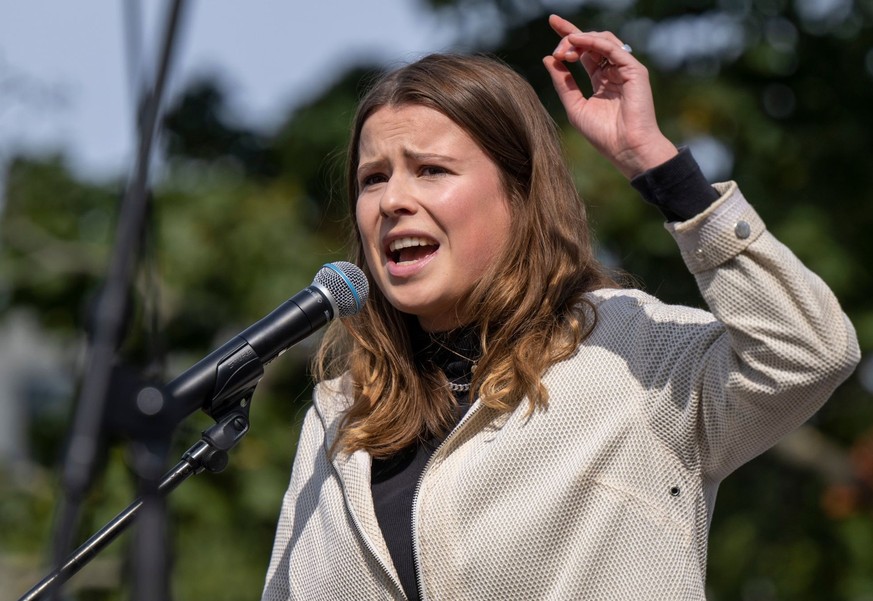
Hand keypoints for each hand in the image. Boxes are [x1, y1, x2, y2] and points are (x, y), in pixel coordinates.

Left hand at [543, 14, 676, 178]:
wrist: (626, 148)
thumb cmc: (603, 134)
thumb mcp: (575, 106)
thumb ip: (563, 83)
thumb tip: (548, 58)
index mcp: (601, 80)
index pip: (584, 51)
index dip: (569, 35)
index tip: (551, 21)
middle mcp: (613, 71)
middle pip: (591, 42)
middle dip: (570, 39)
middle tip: (557, 51)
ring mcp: (625, 69)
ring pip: (602, 40)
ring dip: (580, 40)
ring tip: (564, 50)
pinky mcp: (635, 70)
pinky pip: (613, 48)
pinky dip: (594, 42)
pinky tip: (577, 42)